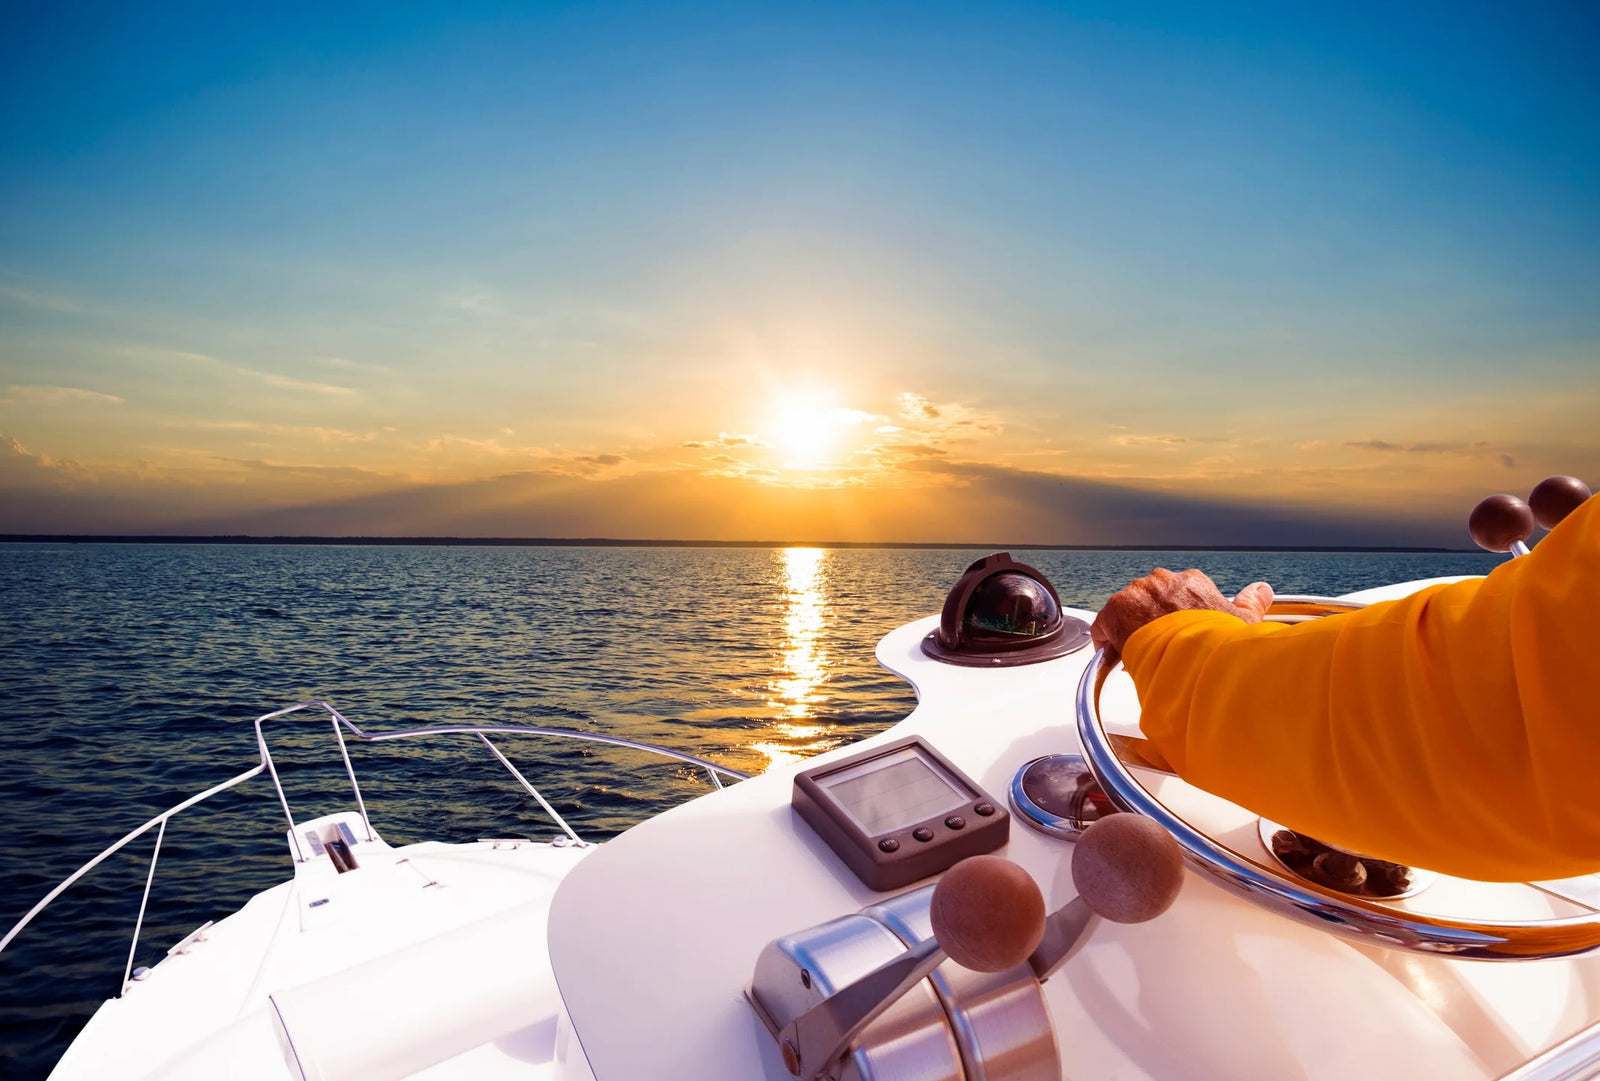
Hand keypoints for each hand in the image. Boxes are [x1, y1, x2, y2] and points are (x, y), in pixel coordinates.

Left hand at [1090, 569, 1273, 660]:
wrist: (1193, 655)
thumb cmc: (1220, 643)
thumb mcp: (1244, 623)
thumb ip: (1251, 603)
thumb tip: (1263, 589)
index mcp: (1192, 582)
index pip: (1178, 595)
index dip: (1175, 619)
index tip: (1175, 636)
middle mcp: (1164, 580)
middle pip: (1151, 600)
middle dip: (1152, 621)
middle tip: (1157, 648)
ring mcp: (1138, 592)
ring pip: (1129, 610)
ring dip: (1131, 629)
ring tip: (1138, 654)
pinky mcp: (1117, 608)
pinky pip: (1106, 622)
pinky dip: (1107, 638)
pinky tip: (1114, 655)